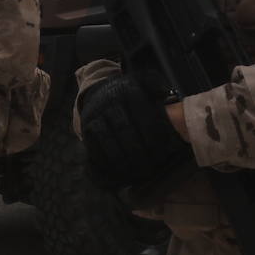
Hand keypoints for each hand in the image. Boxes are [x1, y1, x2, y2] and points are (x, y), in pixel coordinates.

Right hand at [79, 71, 191, 189]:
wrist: (99, 92)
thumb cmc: (128, 93)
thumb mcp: (142, 82)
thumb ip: (155, 84)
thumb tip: (166, 92)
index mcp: (128, 90)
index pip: (142, 114)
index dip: (152, 135)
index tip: (161, 151)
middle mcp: (111, 101)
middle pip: (125, 129)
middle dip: (138, 151)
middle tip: (150, 167)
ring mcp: (97, 114)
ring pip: (110, 138)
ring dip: (124, 158)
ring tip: (137, 172)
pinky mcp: (88, 126)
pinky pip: (97, 144)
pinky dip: (109, 158)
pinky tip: (120, 168)